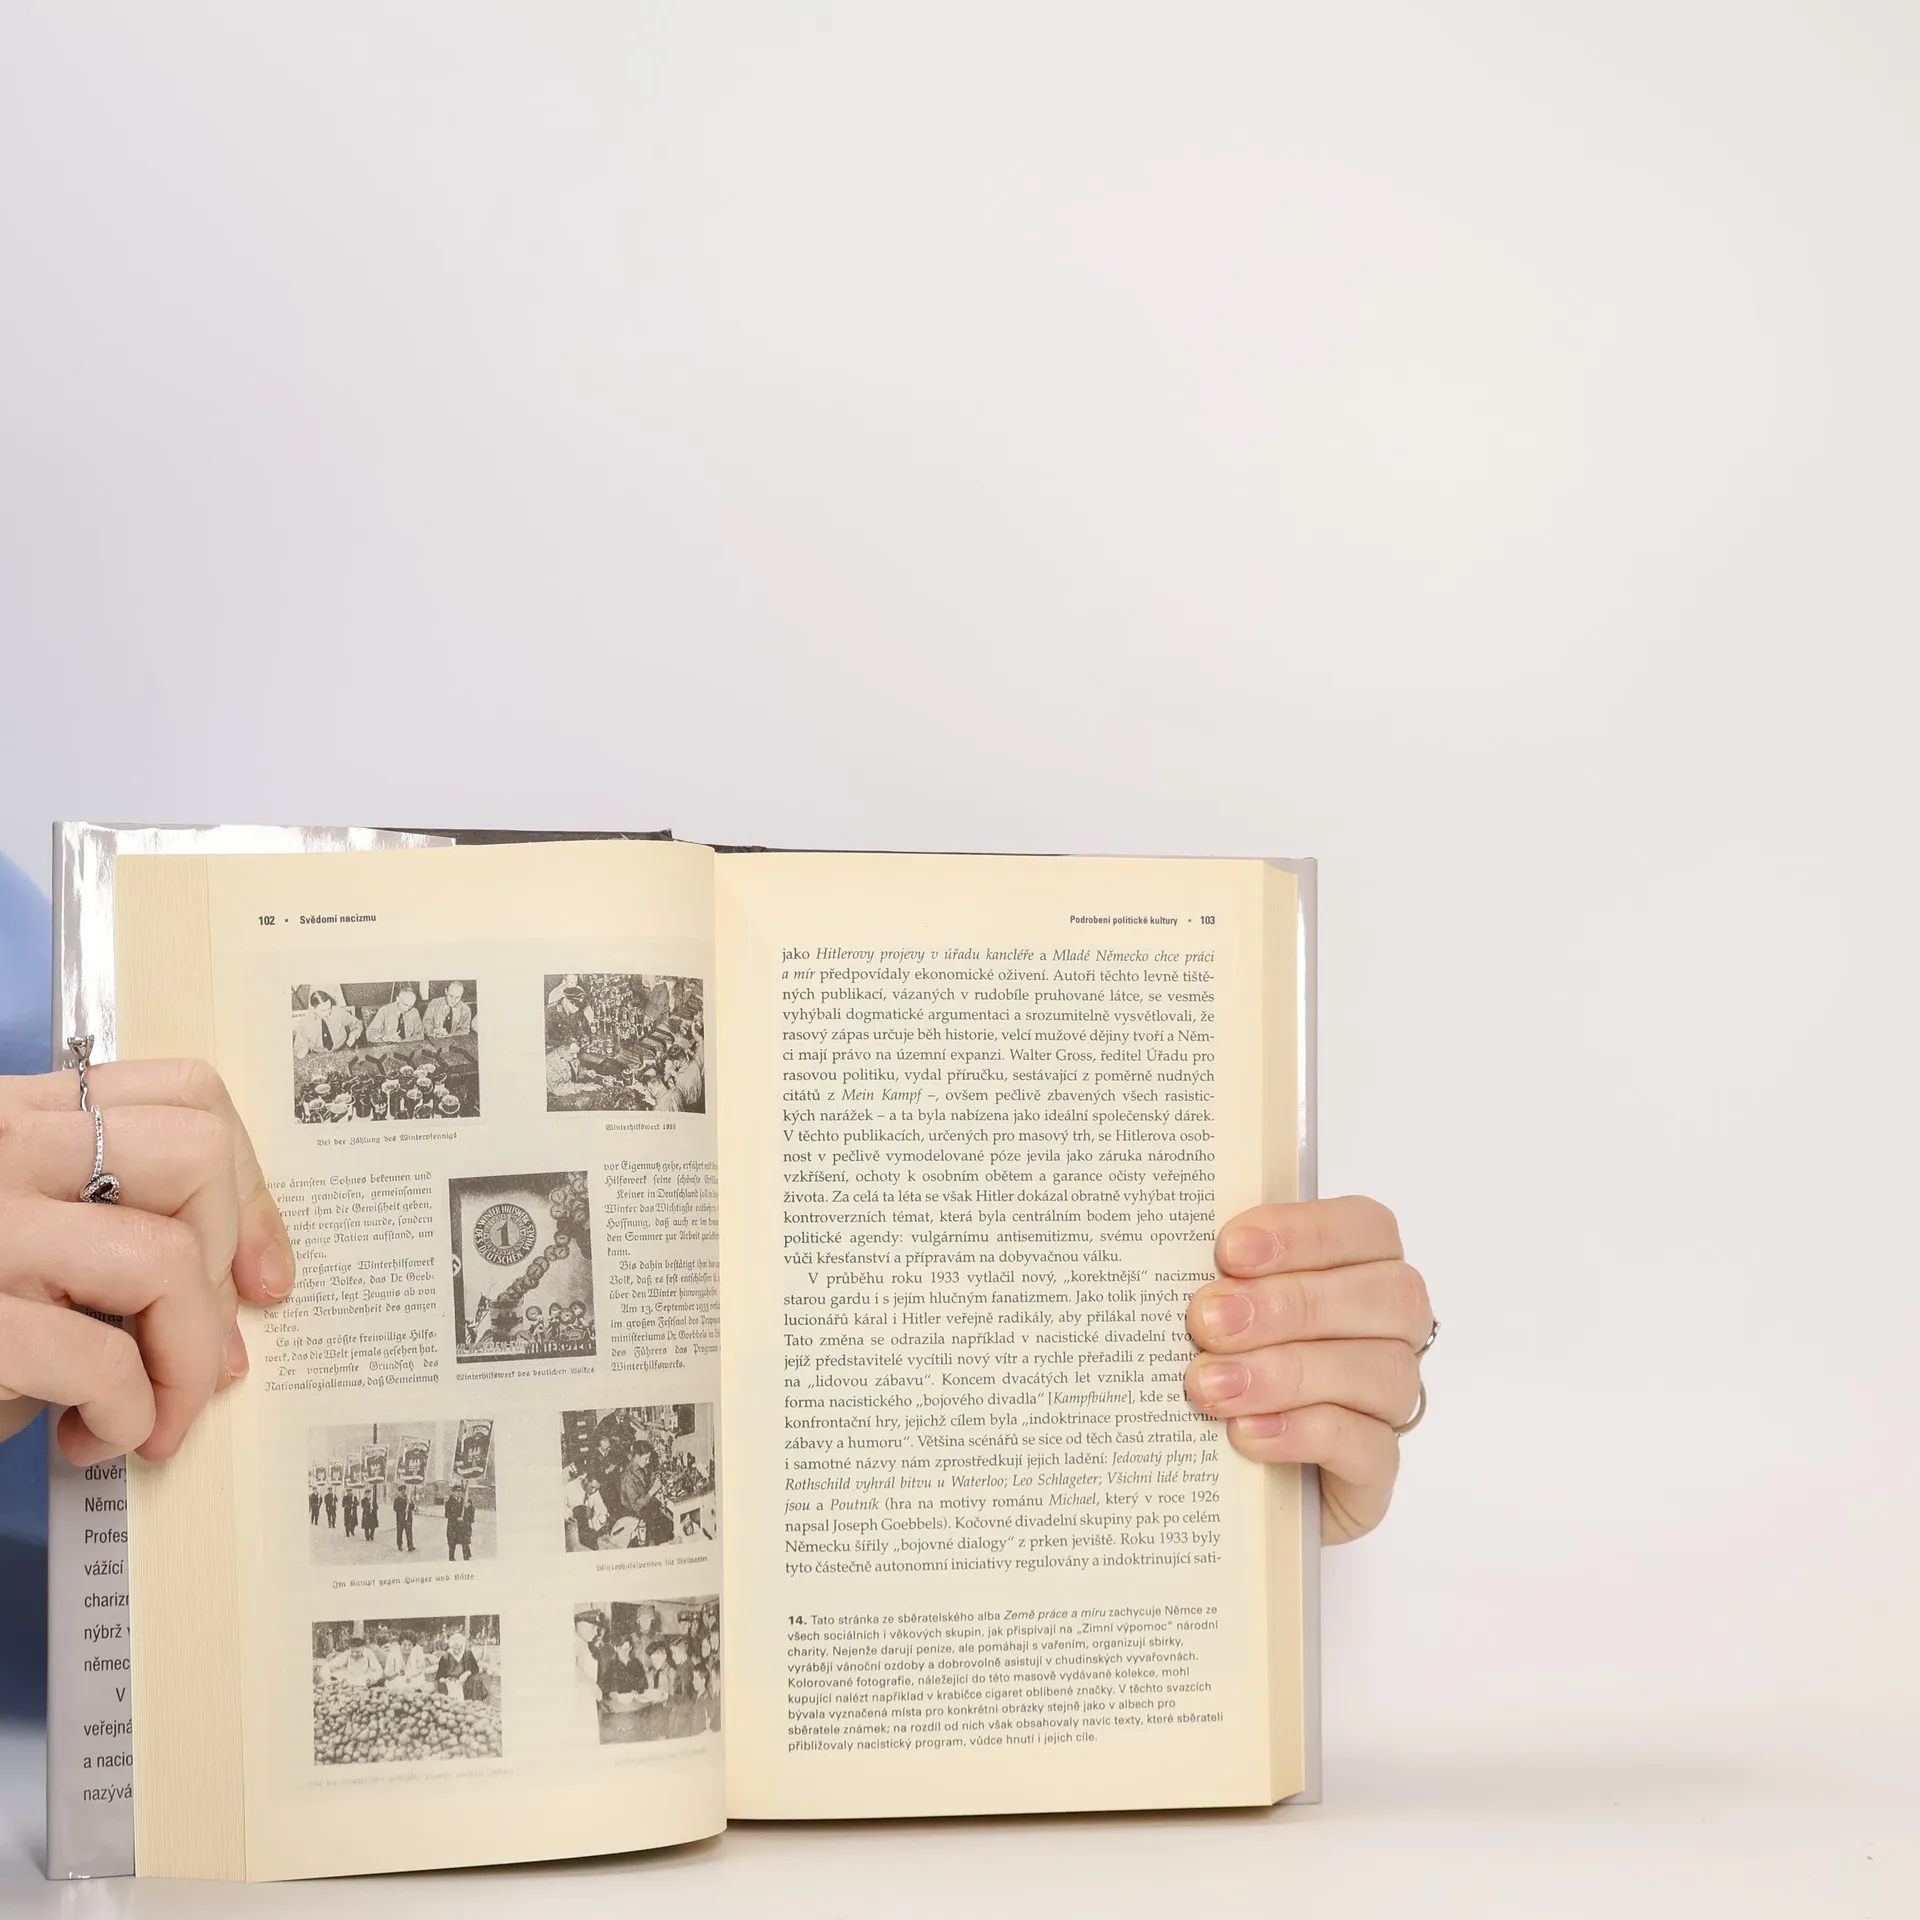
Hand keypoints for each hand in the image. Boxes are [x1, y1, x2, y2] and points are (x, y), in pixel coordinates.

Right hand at [0, 1059, 294, 1464]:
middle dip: (225, 1266)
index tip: (263, 1272)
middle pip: (194, 1156)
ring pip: (164, 1256)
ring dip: (184, 1360)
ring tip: (150, 1414)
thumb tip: (249, 1288)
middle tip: (200, 1351)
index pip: (183, 1094)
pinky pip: (100, 1360)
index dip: (249, 1185)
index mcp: (15, 1117)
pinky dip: (127, 1414)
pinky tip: (94, 1439)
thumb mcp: (34, 1247)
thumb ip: (119, 1230)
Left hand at [1185, 1196, 1431, 1543]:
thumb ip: (1218, 1276)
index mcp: (1364, 1266)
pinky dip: (1304, 1434)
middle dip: (1288, 1305)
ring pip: (1381, 1372)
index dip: (1305, 1233)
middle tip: (1207, 1320)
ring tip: (1212, 1385)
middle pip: (1384, 1298)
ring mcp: (1390, 1400)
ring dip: (1286, 1374)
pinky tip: (1247, 1432)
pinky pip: (1370, 1448)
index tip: (1230, 1249)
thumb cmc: (1225, 1357)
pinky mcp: (1377, 1469)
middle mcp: (1391, 1329)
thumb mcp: (1218, 1306)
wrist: (1232, 1472)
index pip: (1366, 1228)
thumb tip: (1167, 1251)